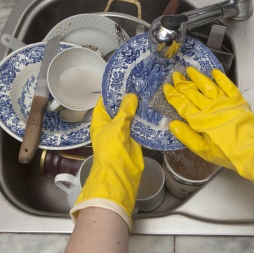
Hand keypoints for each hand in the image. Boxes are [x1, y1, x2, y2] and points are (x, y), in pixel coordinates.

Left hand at [70, 94, 142, 231]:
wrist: (120, 173)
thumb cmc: (111, 149)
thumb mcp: (116, 126)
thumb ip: (125, 110)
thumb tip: (132, 96)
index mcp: (100, 121)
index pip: (105, 102)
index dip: (113, 91)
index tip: (124, 79)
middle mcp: (111, 125)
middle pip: (119, 108)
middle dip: (128, 98)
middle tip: (141, 83)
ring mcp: (123, 132)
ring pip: (131, 117)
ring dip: (138, 108)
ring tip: (149, 92)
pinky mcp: (135, 139)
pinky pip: (140, 126)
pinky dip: (145, 119)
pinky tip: (153, 108)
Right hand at [163, 67, 253, 211]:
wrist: (251, 150)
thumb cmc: (226, 153)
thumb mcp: (202, 150)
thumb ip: (186, 136)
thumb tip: (172, 123)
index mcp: (200, 120)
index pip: (182, 104)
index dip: (173, 95)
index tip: (166, 87)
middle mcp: (210, 108)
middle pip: (193, 92)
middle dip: (182, 83)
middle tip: (175, 75)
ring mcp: (224, 102)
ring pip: (208, 86)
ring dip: (198, 77)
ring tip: (190, 70)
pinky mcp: (237, 101)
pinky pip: (227, 86)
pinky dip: (221, 78)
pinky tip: (214, 72)